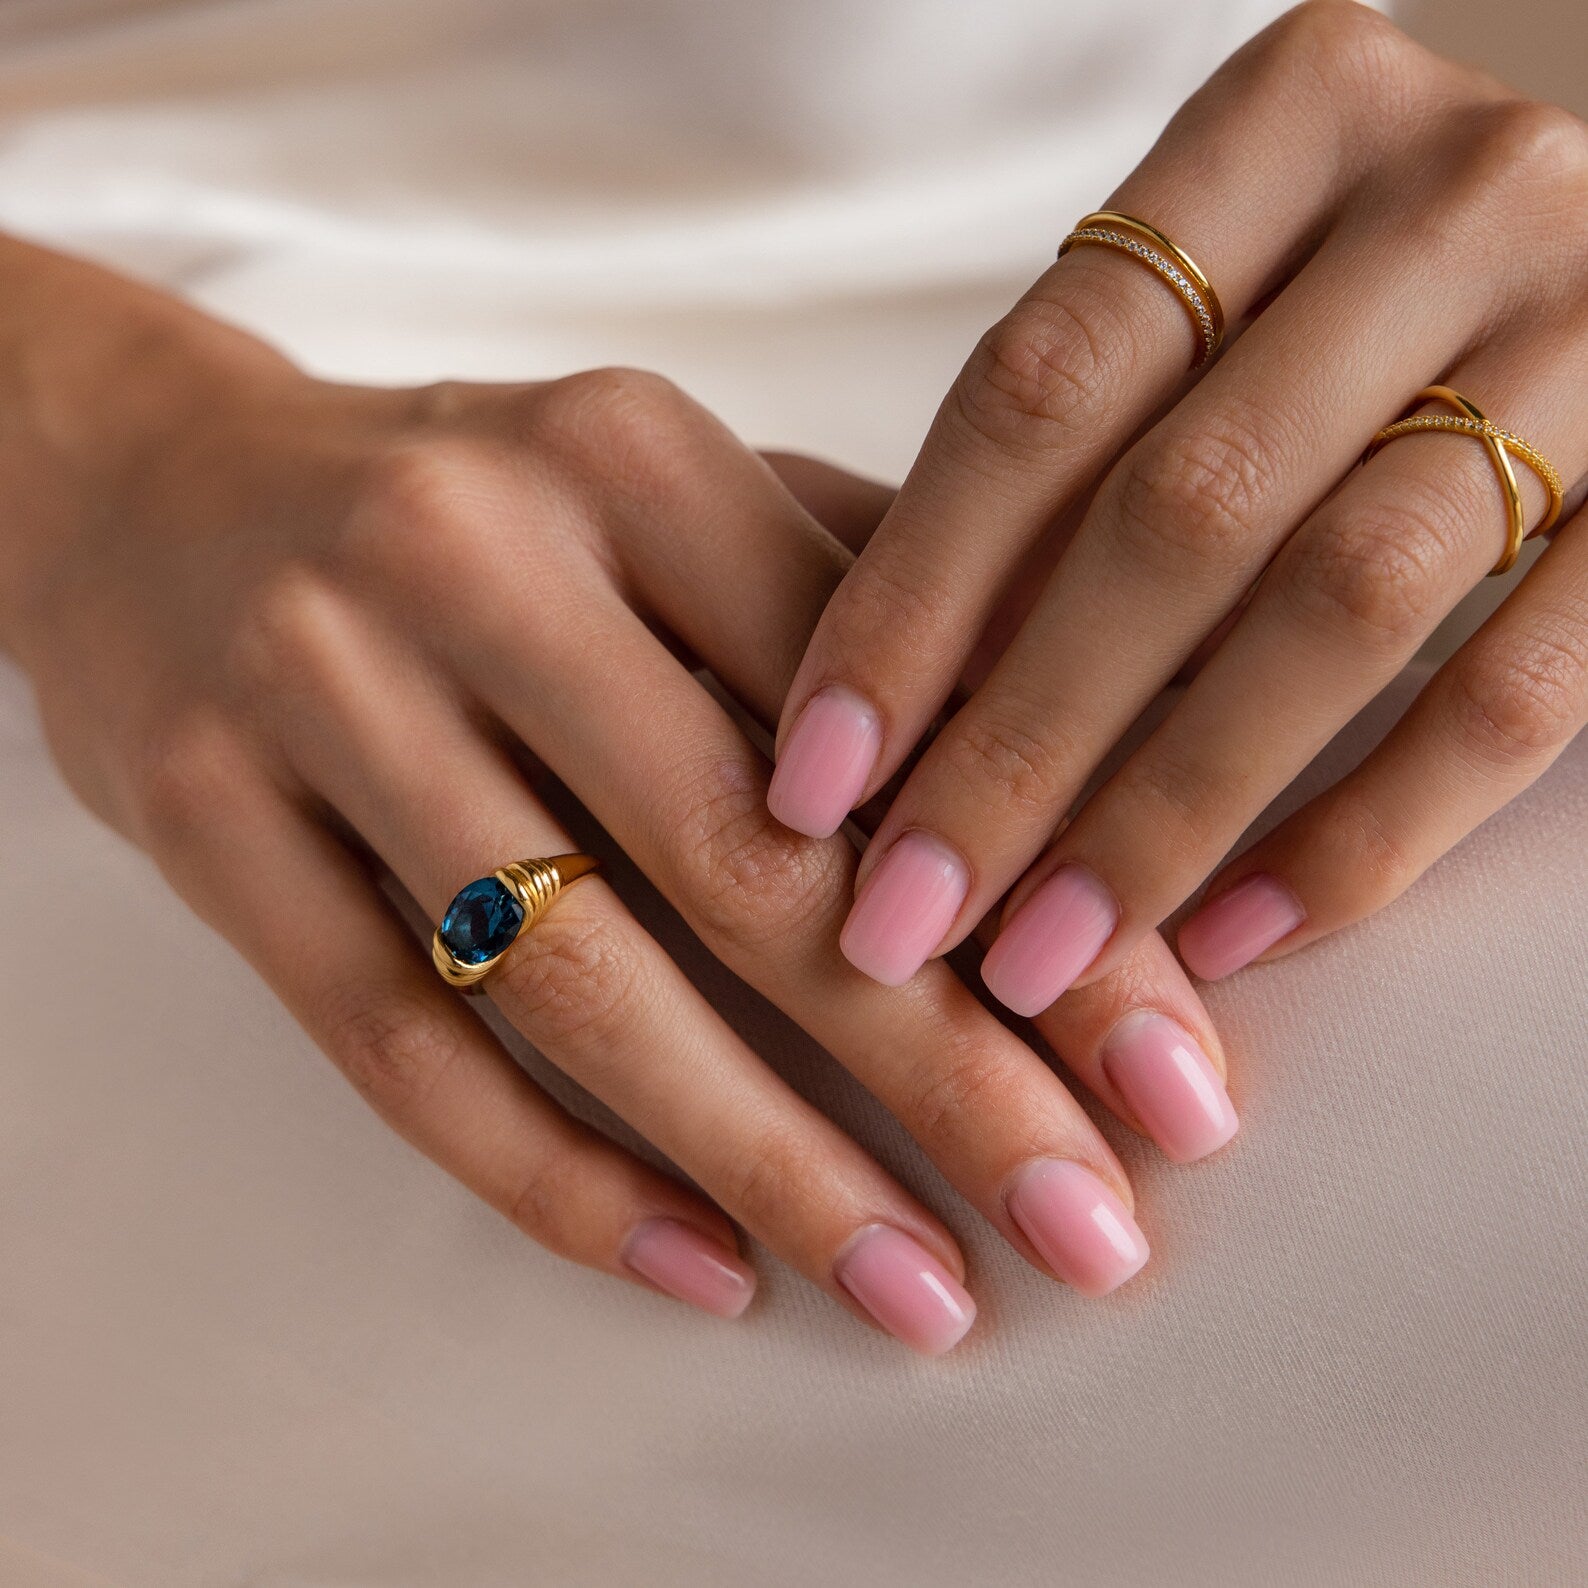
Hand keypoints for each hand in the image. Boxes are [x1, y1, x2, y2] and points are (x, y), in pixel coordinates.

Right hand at [0, 243, 1234, 1352]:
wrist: (160, 487)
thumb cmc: (479, 511)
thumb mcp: (666, 497)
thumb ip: (860, 606)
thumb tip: (1084, 787)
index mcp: (633, 459)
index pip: (882, 716)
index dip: (1039, 904)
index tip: (1168, 1074)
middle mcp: (472, 558)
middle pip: (743, 862)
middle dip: (940, 1068)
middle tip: (1087, 1223)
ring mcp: (318, 689)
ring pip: (570, 974)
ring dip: (765, 1161)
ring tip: (917, 1288)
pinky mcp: (200, 815)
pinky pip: (392, 1042)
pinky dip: (553, 1176)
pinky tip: (697, 1264)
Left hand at [775, 4, 1587, 1029]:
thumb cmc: (1353, 294)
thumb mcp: (1214, 305)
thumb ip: (1078, 458)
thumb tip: (898, 717)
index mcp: (1290, 116)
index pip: (1040, 389)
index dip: (910, 600)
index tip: (813, 779)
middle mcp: (1457, 192)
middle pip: (1175, 515)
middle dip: (1014, 747)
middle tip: (898, 916)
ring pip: (1337, 611)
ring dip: (1160, 814)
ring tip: (1036, 961)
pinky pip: (1516, 697)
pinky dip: (1358, 834)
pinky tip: (1227, 938)